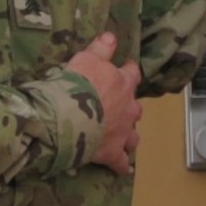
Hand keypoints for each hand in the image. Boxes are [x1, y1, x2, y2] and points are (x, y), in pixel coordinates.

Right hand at [67, 32, 142, 173]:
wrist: (69, 116)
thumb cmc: (76, 84)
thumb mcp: (86, 58)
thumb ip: (101, 48)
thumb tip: (112, 36)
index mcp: (122, 84)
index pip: (132, 75)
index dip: (128, 72)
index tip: (126, 70)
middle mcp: (128, 108)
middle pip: (135, 108)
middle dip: (128, 108)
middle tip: (117, 107)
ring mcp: (123, 133)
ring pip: (133, 136)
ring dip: (129, 135)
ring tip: (122, 137)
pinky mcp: (113, 153)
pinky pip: (121, 162)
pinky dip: (122, 165)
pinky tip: (123, 169)